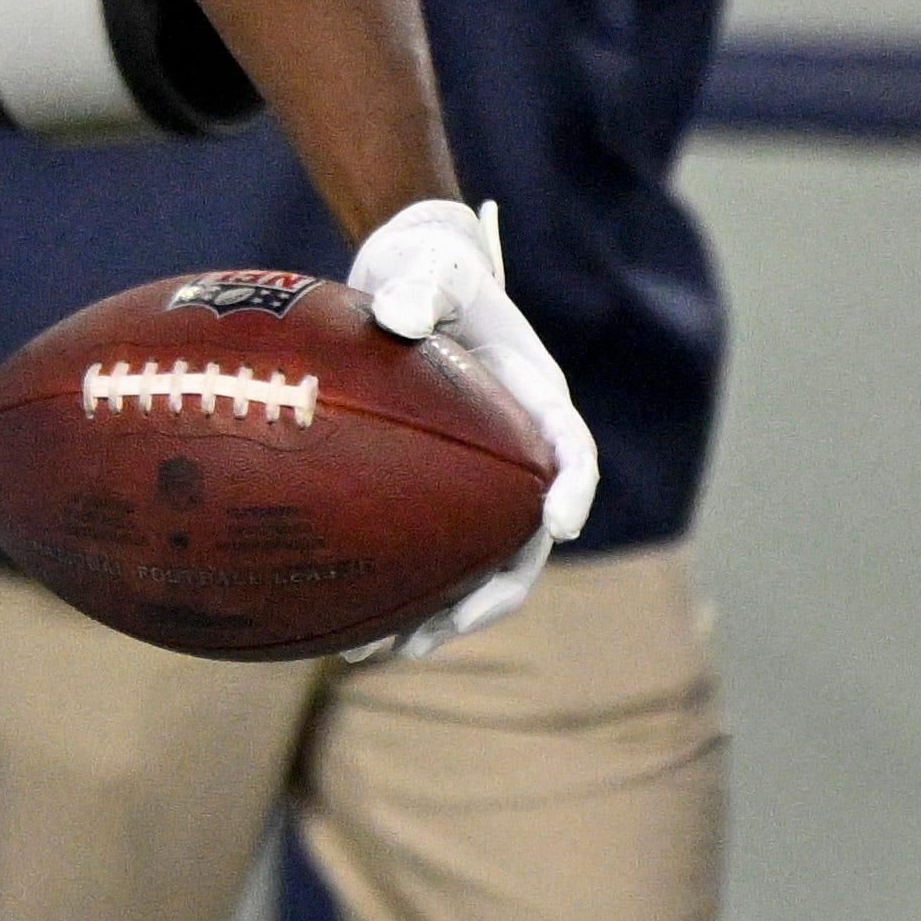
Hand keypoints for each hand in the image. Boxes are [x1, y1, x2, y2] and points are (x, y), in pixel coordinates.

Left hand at [345, 197, 595, 657]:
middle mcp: (516, 451)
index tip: (562, 523)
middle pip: (524, 540)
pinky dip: (401, 592)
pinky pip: (430, 553)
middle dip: (491, 593)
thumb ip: (422, 286)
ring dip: (439, 615)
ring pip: (477, 565)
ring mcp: (480, 479)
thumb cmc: (430, 269)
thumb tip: (400, 318)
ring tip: (379, 654)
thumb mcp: (429, 267)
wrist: (410, 276)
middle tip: (439, 631)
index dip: (573, 486)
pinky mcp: (437, 492)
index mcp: (536, 397)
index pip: (569, 449)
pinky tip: (348, 625)